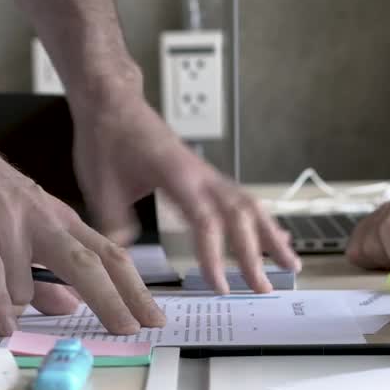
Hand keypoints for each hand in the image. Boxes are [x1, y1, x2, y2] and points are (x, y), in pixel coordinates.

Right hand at [0, 101, 162, 334]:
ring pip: (29, 277)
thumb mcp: (23, 226)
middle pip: (88, 264)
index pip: (109, 256)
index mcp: (59, 220)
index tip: (152, 317)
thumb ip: (46, 271)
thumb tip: (70, 307)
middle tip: (130, 330)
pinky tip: (3, 325)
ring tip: (9, 321)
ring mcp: (8, 222)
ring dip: (22, 305)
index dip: (134, 288)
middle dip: (114, 301)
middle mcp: (41, 220)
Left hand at [69, 93, 298, 293]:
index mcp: (177, 176)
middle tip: (265, 287)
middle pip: (239, 215)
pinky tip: (276, 237)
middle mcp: (201, 175)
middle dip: (256, 253)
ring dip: (271, 236)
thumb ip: (114, 221)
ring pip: (250, 205)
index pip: (206, 221)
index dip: (215, 256)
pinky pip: (242, 199)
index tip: (220, 286)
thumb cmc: (106, 138)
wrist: (113, 102)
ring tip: (291, 265)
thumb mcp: (99, 183)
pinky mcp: (206, 176)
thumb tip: (122, 255)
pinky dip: (262, 221)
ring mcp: (207, 174)